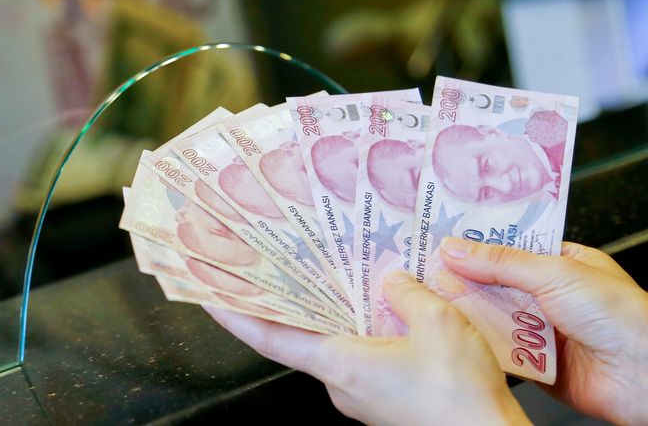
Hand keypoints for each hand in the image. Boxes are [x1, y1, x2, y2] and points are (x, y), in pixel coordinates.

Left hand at [204, 271, 529, 425]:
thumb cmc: (458, 394)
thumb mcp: (437, 323)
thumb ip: (407, 293)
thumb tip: (392, 280)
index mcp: (339, 363)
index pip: (270, 339)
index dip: (235, 317)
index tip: (208, 296)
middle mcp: (340, 383)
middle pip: (301, 337)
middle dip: (289, 304)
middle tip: (276, 267)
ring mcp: (361, 395)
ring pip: (336, 345)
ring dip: (332, 314)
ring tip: (336, 276)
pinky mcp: (383, 400)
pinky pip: (361, 357)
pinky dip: (361, 331)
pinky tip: (384, 309)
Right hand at [441, 237, 647, 424]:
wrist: (644, 376)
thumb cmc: (621, 316)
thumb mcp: (555, 272)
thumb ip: (501, 262)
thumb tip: (456, 249)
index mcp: (562, 263)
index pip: (509, 247)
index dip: (476, 245)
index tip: (442, 241)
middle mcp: (551, 295)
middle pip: (496, 283)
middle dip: (466, 280)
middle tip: (428, 271)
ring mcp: (543, 330)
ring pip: (493, 316)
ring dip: (471, 312)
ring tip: (436, 300)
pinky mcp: (536, 363)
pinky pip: (500, 350)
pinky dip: (483, 344)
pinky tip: (461, 334)